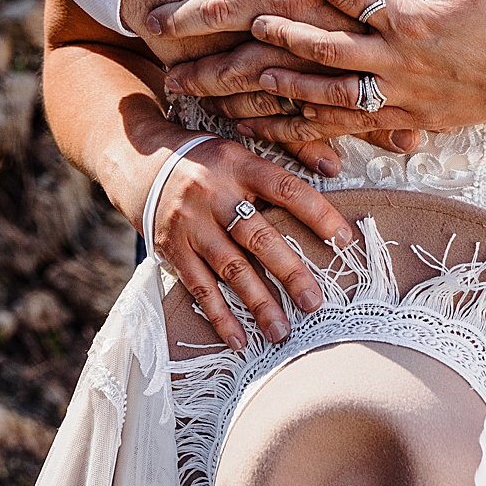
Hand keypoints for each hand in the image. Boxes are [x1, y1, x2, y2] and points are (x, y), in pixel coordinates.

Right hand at [134, 136, 350, 348]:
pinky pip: (199, 287)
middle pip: (257, 236)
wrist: (140, 160)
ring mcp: (189, 224)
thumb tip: (335, 166)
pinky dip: (219, 316)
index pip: (286, 189)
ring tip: (282, 332)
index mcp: (238, 164)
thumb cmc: (207, 158)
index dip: (318, 214)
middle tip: (314, 303)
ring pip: (229, 268)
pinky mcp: (171, 249)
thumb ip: (291, 153)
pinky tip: (238, 339)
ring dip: (257, 303)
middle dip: (289, 272)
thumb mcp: (244, 145)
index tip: (345, 241)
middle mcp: (213, 193)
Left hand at [242, 0, 485, 136]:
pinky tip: (283, 128)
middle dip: (283, 37)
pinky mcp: (407, 120)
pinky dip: (312, 129)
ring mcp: (402, 96)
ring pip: (331, 97)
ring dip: (289, 88)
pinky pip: (351, 128)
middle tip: (252, 24)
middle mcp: (400, 62)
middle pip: (327, 50)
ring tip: (253, 80)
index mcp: (413, 21)